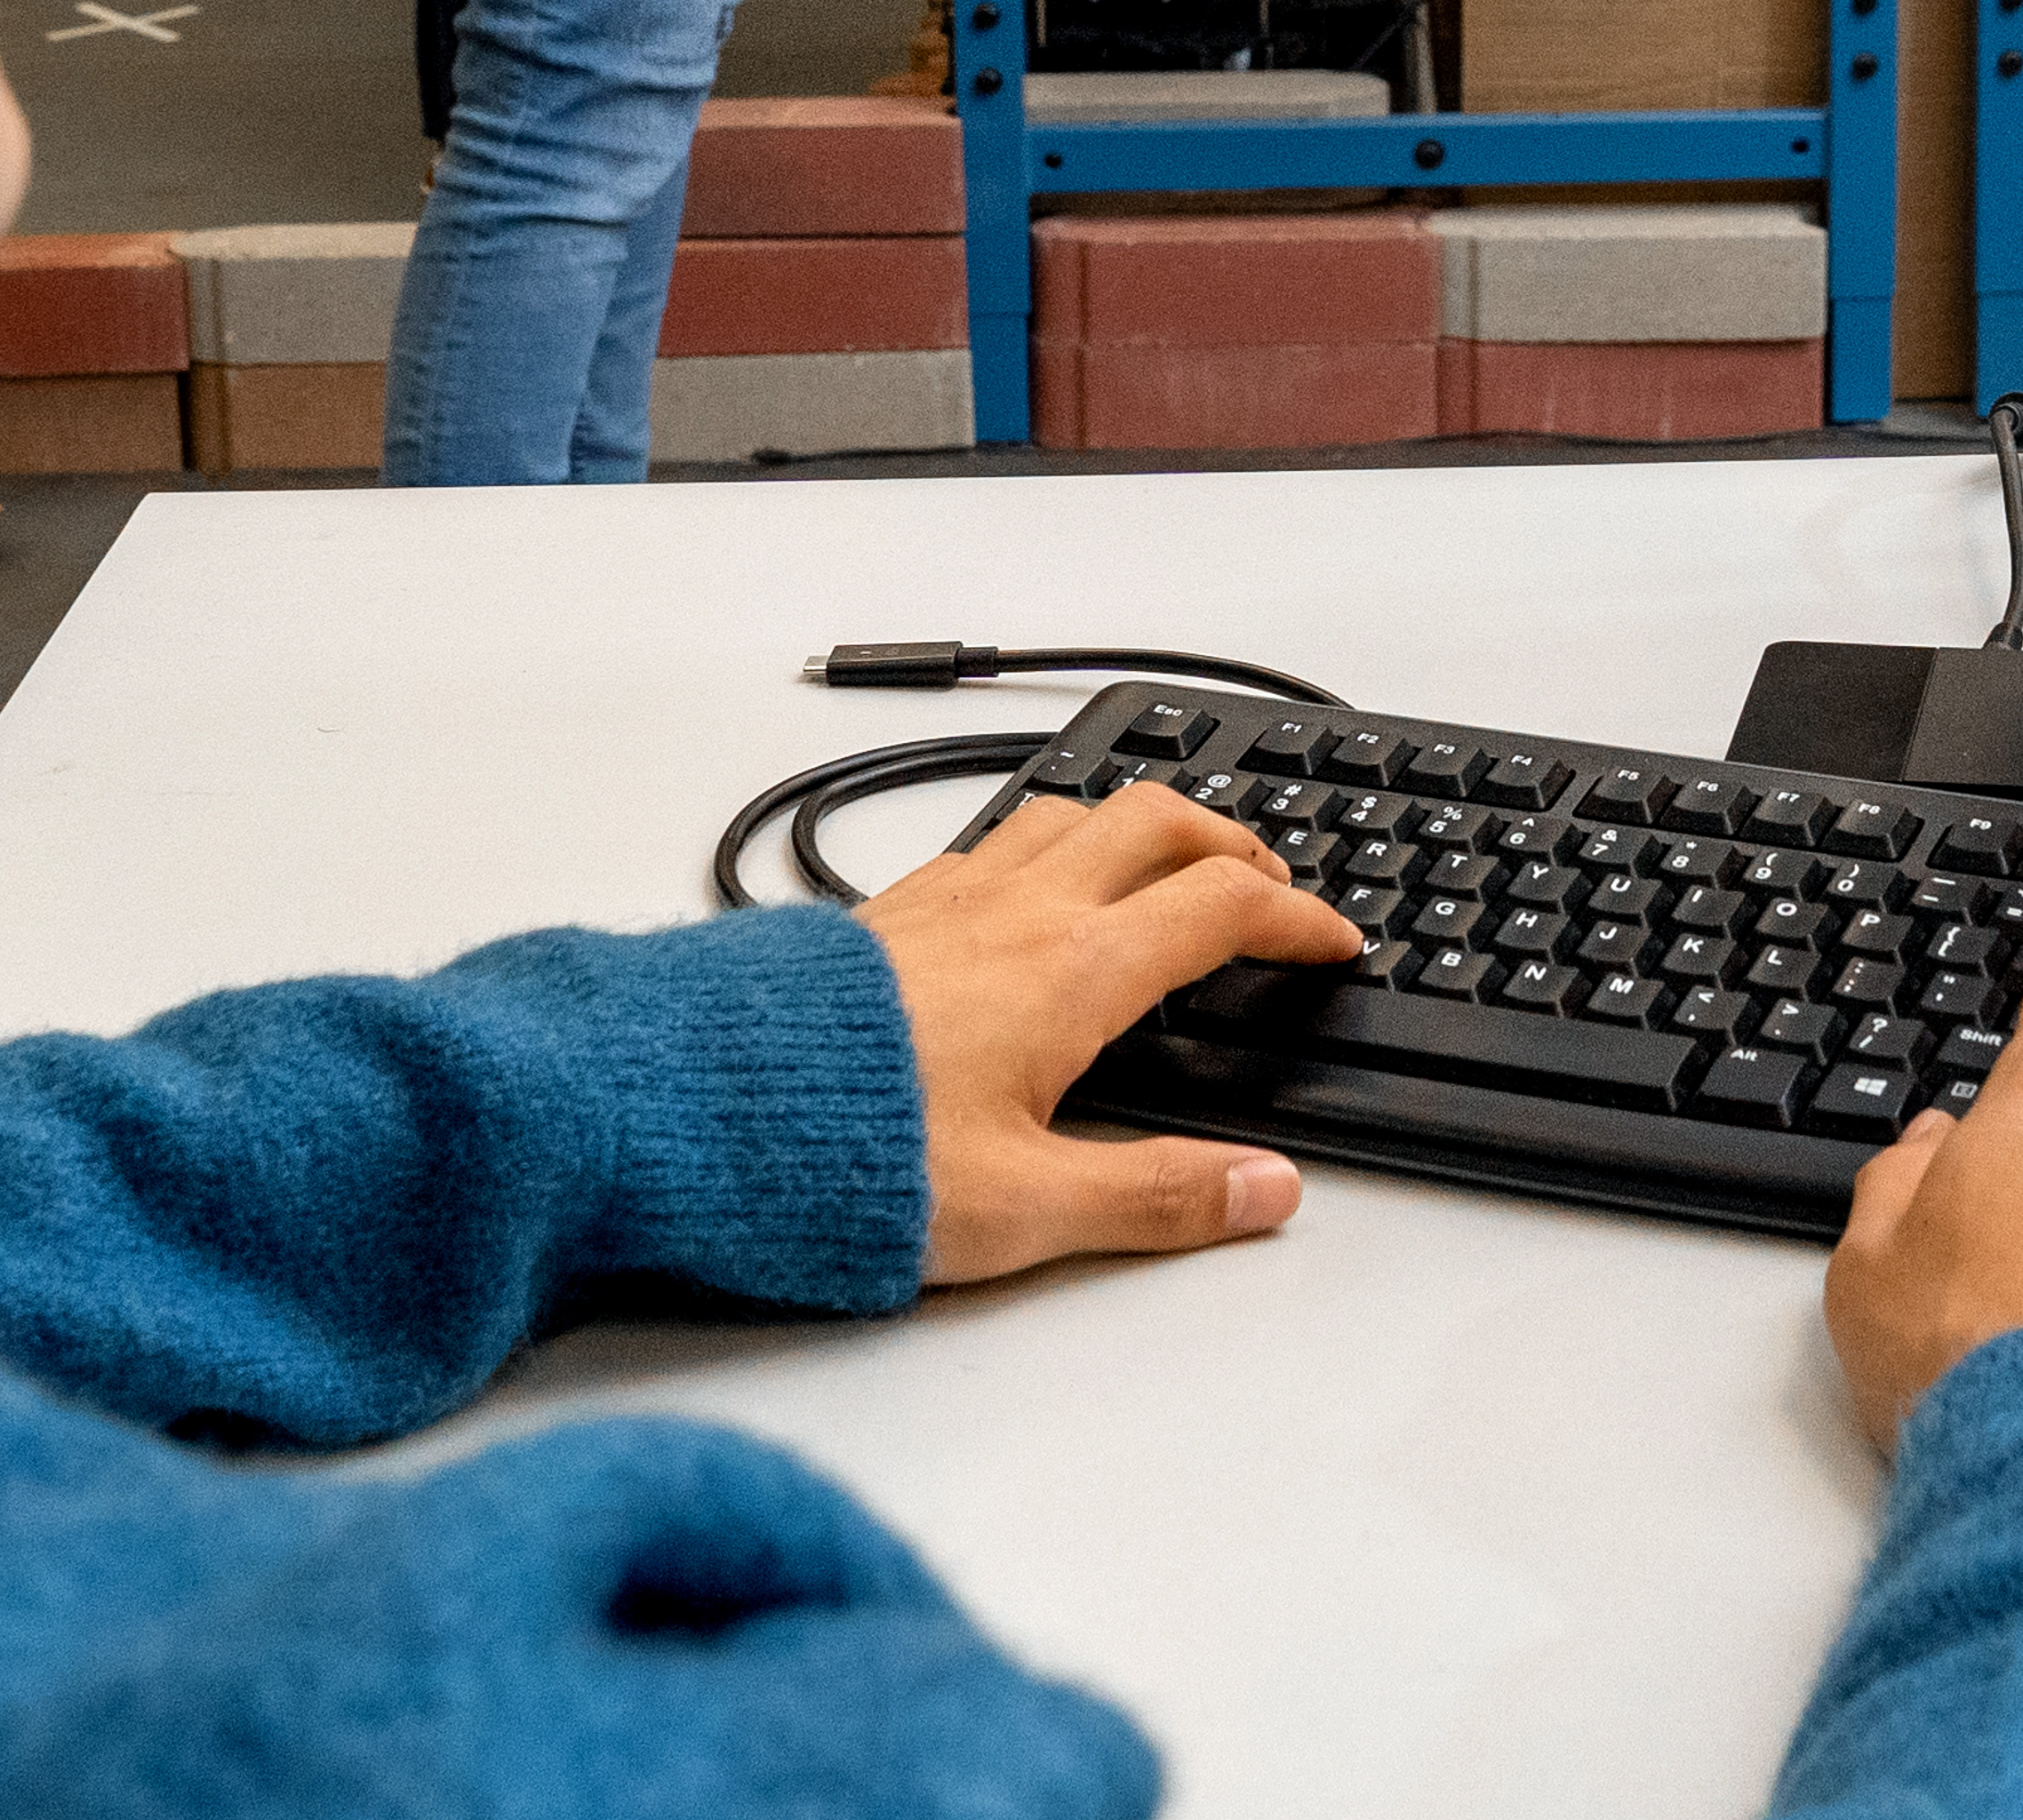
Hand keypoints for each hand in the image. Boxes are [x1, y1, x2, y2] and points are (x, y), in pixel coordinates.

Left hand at [853, 780, 1360, 1282]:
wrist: (691, 1106)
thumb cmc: (843, 1154)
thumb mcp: (1023, 1212)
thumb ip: (1157, 1198)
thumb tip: (1267, 1190)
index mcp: (1071, 974)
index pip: (1221, 908)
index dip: (1296, 917)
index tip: (1331, 940)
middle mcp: (1015, 913)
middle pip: (1157, 821)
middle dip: (1232, 843)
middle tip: (1266, 885)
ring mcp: (943, 901)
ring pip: (1068, 810)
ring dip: (1137, 824)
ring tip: (1162, 863)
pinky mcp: (882, 912)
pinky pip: (986, 841)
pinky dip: (1043, 845)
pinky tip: (1024, 889)